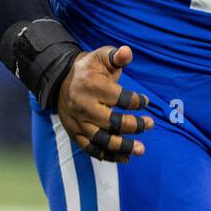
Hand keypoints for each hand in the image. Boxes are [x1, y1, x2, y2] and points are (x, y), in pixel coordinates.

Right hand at [56, 45, 153, 162]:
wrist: (60, 81)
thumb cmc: (89, 68)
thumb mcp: (101, 56)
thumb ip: (116, 56)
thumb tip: (127, 52)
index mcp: (91, 86)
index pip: (119, 98)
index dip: (136, 101)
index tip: (146, 101)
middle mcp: (83, 106)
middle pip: (110, 122)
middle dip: (133, 126)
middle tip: (150, 124)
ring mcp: (77, 122)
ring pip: (101, 139)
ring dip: (122, 147)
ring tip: (141, 150)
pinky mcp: (74, 132)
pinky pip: (90, 148)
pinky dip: (107, 155)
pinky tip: (124, 158)